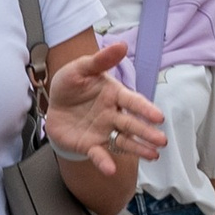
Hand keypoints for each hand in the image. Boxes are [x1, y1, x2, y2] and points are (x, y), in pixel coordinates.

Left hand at [45, 36, 170, 169]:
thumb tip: (122, 44)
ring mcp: (103, 131)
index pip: (133, 102)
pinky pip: (99, 154)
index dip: (145, 109)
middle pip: (132, 124)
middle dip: (147, 132)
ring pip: (123, 141)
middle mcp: (113, 114)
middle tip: (161, 141)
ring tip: (153, 156)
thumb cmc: (71, 84)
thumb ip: (100, 60)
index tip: (158, 117)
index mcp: (114, 95)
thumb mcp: (81, 68)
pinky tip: (111, 170)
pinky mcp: (90, 145)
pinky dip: (104, 162)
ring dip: (138, 148)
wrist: (53, 105)